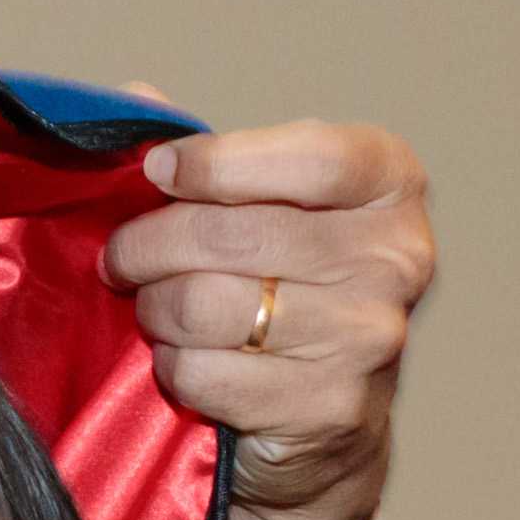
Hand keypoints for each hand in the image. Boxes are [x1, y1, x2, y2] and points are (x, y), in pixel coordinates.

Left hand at [104, 119, 431, 519]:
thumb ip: (211, 152)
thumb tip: (136, 98)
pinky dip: (175, 367)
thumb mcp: (267, 203)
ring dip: (157, 309)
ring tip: (155, 310)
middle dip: (150, 244)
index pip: (309, 157)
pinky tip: (187, 361)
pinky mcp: (329, 407)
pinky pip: (205, 373)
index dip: (218, 162)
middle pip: (234, 234)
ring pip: (206, 305)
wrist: (328, 420)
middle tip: (122, 257)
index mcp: (390, 186)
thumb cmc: (292, 290)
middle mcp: (396, 258)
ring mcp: (368, 338)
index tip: (157, 171)